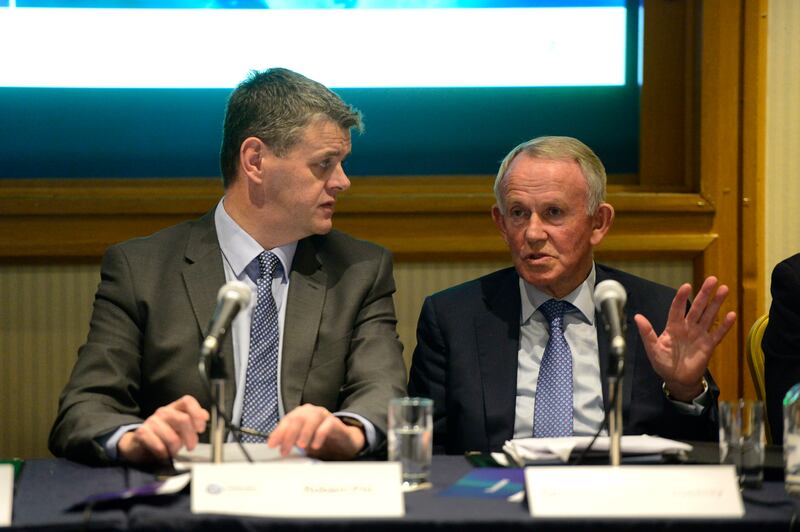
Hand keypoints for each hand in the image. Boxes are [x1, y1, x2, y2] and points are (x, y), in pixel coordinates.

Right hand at [118, 395, 208, 463]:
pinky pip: (158, 445)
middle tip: (191, 447)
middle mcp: (163, 412)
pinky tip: (164, 454)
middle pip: (183, 419)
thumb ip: (193, 421)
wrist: (139, 445)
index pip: (187, 401)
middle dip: (190, 437)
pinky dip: (164, 453)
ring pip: (172, 437)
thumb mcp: (181, 428)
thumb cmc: (164, 436)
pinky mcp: (142, 433)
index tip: (201, 428)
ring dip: (175, 448)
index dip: (197, 413)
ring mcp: (151, 421)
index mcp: (174, 408)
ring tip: (174, 451)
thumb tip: (205, 415)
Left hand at [267, 404, 365, 459]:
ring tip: (301, 446)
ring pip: (312, 418)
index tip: (272, 444)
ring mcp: (325, 415)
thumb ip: (290, 442)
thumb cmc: (321, 442)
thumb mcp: (302, 443)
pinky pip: (328, 424)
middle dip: (289, 435)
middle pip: (297, 418)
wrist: (343, 443)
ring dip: (304, 432)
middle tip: (285, 450)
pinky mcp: (336, 423)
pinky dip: (320, 434)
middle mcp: (311, 412)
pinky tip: (316, 445)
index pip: (286, 421)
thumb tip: (275, 447)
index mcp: (301, 415)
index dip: (278, 432)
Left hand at [634, 276, 736, 401]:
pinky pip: (718, 333)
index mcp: (673, 326)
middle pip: (697, 308)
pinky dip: (725, 325)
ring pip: (709, 316)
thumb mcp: (652, 348)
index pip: (677, 308)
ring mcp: (699, 335)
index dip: (681, 298)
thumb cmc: (663, 363)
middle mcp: (688, 327)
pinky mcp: (708, 345)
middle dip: (704, 294)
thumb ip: (647, 333)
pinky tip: (732, 314)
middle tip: (712, 279)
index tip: (686, 286)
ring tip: (724, 289)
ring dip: (716, 303)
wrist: (677, 380)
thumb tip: (637, 317)